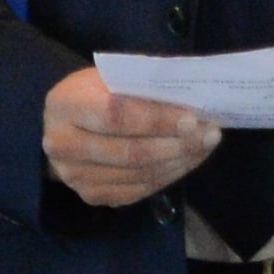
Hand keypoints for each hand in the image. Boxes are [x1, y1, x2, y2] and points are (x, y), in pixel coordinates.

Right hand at [44, 66, 218, 208]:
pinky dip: (168, 176)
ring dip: (179, 161)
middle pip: (131, 151)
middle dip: (178, 144)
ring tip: (205, 145)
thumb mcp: (109, 77)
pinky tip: (187, 160)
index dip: (157, 119)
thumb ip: (142, 87)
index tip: (193, 118)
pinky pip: (138, 190)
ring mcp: (75, 176)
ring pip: (138, 174)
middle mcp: (62, 145)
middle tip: (211, 134)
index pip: (116, 115)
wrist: (63, 124)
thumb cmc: (93, 93)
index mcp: (65, 105)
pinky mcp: (91, 195)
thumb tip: (193, 102)